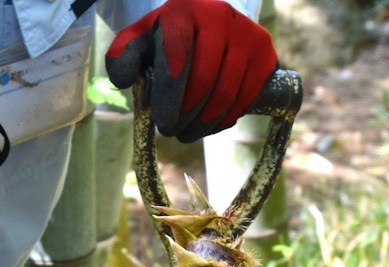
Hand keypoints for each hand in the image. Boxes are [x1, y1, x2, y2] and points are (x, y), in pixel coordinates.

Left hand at [106, 0, 276, 142]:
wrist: (210, 22)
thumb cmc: (169, 37)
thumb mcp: (141, 40)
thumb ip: (123, 57)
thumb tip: (123, 80)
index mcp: (185, 11)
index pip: (178, 53)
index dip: (170, 94)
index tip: (163, 124)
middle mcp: (220, 17)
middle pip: (205, 78)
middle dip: (186, 113)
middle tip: (172, 132)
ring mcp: (247, 35)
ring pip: (227, 92)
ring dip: (205, 122)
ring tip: (188, 132)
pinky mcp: (265, 55)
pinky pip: (246, 98)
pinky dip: (226, 119)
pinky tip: (210, 126)